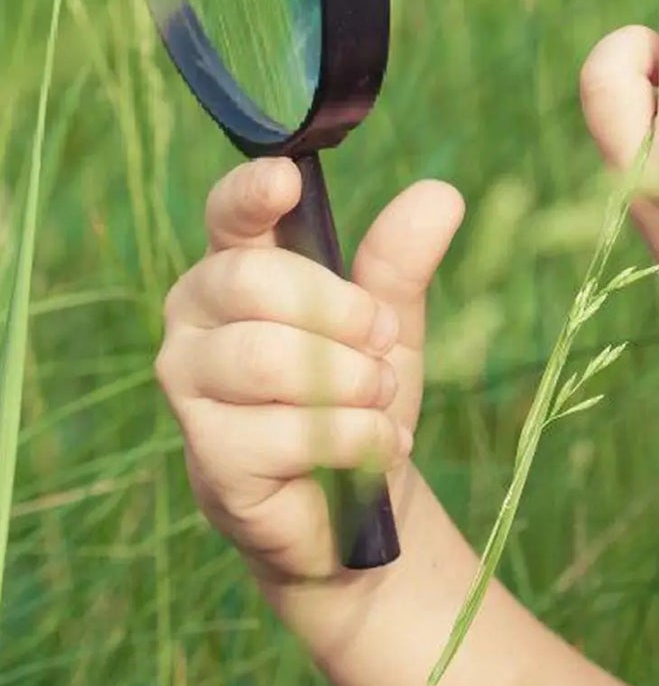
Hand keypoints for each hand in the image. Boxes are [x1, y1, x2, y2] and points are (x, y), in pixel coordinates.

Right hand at [155, 157, 464, 582]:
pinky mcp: (211, 455)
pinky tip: (377, 448)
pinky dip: (356, 438)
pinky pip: (289, 431)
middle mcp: (197, 318)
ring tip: (382, 400)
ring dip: (352, 381)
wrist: (355, 504)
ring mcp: (191, 387)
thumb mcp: (388, 321)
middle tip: (384, 343)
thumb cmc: (357, 396)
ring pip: (267, 359)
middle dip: (341, 312)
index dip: (251, 193)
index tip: (285, 181)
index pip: (228, 215)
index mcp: (238, 269)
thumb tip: (441, 192)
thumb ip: (401, 260)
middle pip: (253, 282)